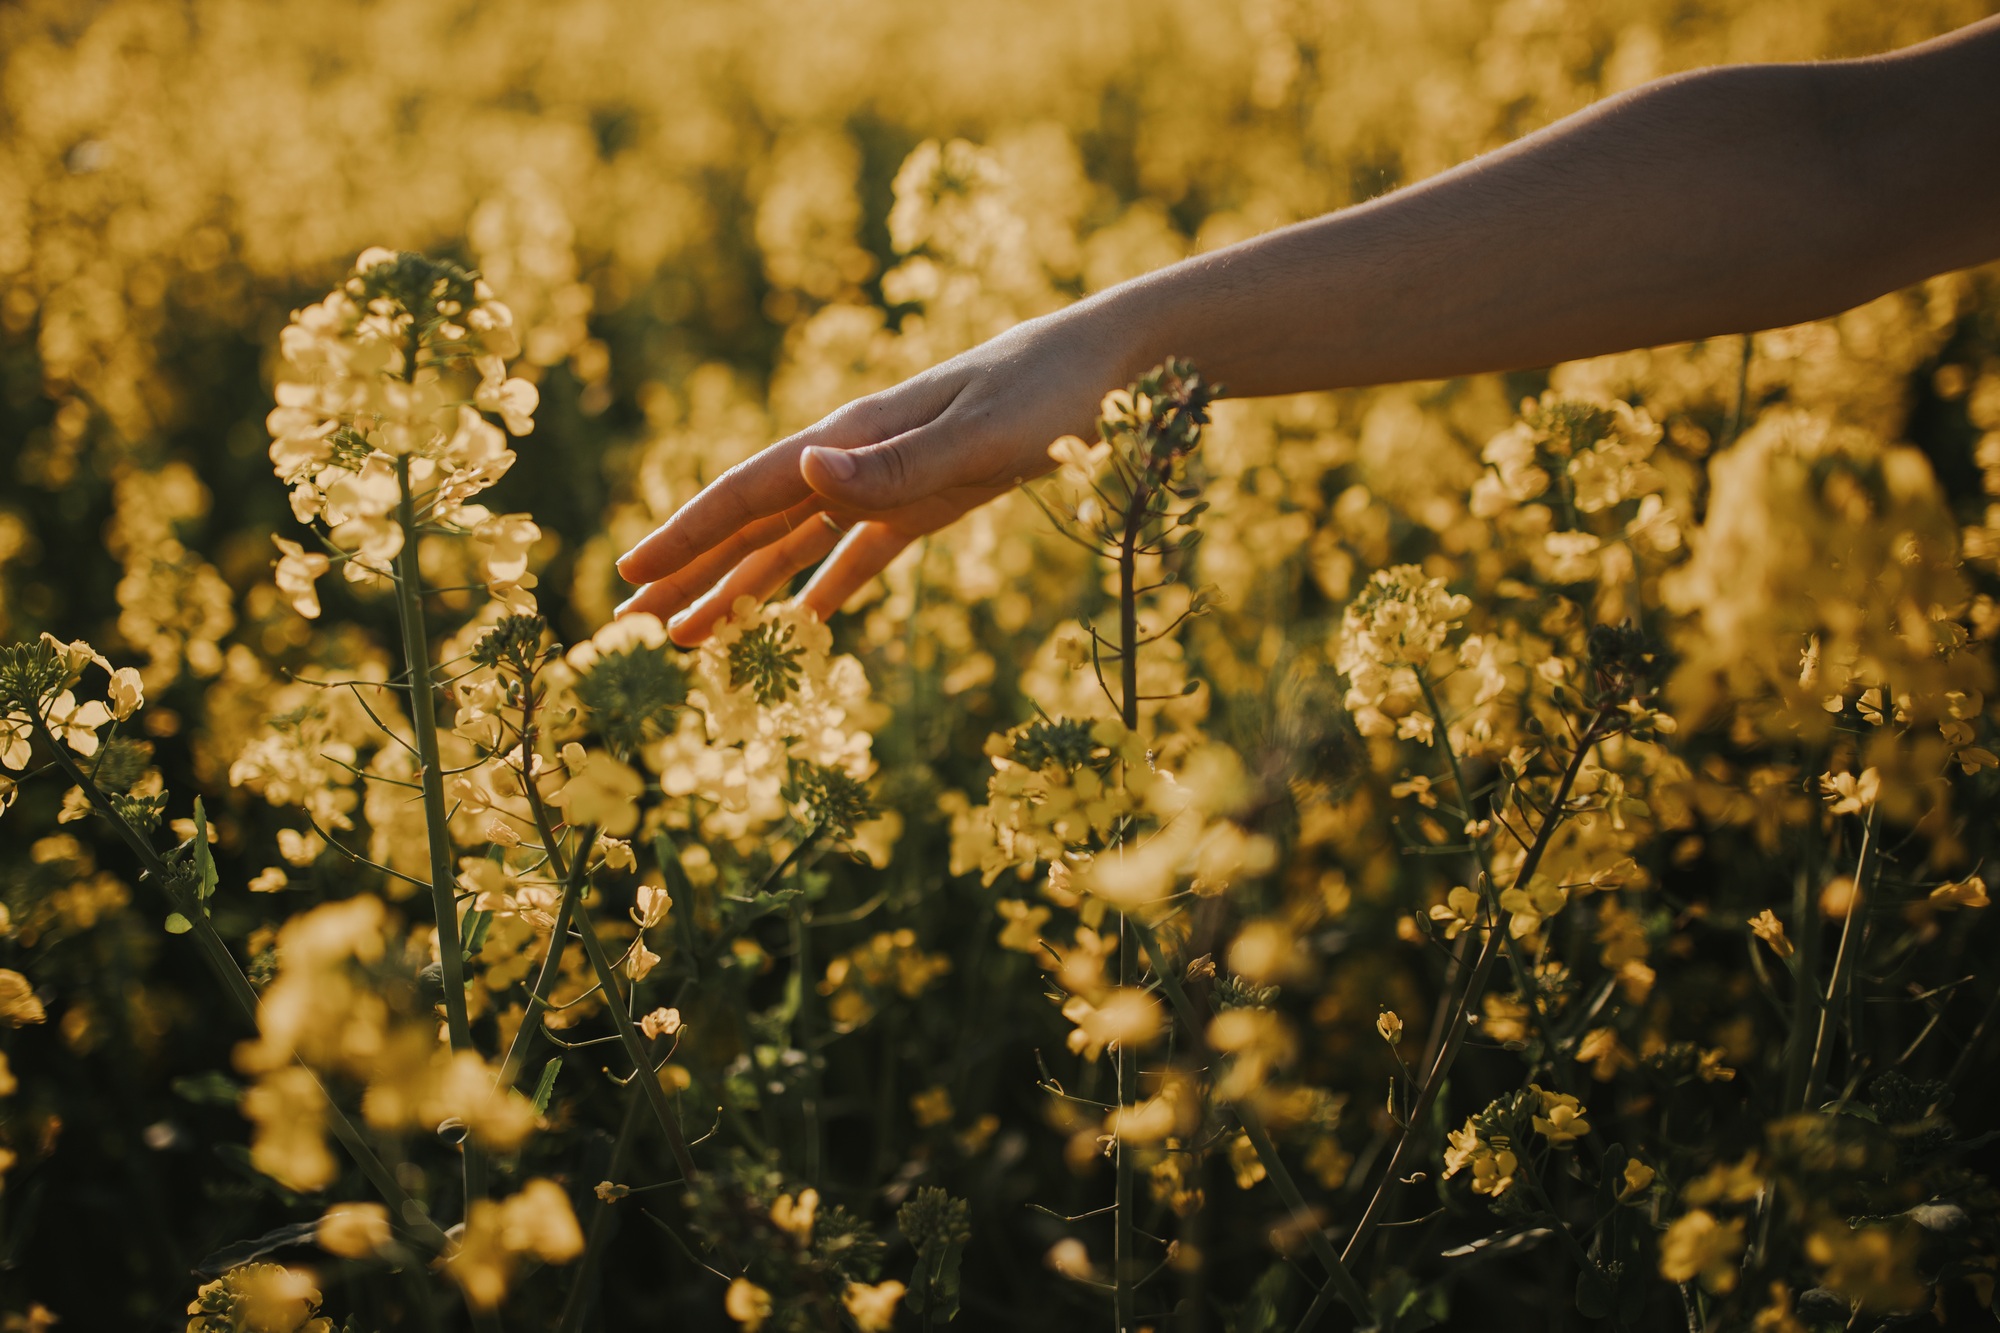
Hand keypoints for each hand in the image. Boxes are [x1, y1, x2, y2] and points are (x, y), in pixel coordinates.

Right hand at [615, 303, 1134, 644]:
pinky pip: (858, 553)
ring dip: (739, 589)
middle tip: (629, 629)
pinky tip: (796, 625)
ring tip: (687, 637)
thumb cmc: (1051, 391)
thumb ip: (895, 465)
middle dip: (690, 574)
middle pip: (754, 524)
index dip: (687, 535)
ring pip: (794, 544)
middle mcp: (855, 458)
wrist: (1111, 361)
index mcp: (854, 435)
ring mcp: (888, 479)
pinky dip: (823, 590)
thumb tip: (804, 475)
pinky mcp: (928, 501)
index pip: (750, 491)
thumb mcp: (980, 433)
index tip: (630, 575)